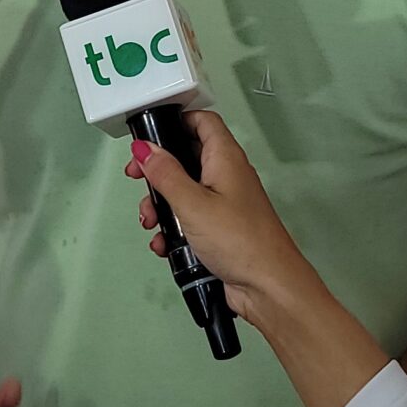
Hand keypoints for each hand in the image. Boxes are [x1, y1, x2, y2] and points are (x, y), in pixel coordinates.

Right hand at [124, 112, 319, 322]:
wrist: (267, 286)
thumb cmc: (241, 241)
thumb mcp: (192, 204)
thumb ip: (165, 174)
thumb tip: (145, 149)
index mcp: (225, 158)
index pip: (202, 121)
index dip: (176, 120)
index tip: (150, 132)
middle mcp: (226, 176)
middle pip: (186, 156)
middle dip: (158, 171)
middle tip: (139, 179)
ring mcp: (223, 203)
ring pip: (183, 191)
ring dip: (162, 206)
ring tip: (151, 222)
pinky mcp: (219, 228)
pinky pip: (189, 219)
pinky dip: (173, 229)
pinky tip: (165, 245)